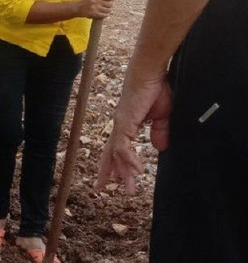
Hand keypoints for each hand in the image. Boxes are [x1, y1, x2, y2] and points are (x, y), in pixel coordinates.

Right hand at [76, 0, 116, 18]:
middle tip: (105, 5)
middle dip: (109, 5)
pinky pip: (105, 15)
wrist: (78, 8)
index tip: (109, 0)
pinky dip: (105, 15)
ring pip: (108, 10)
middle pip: (110, 4)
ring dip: (107, 10)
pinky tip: (101, 13)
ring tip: (102, 9)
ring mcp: (95, 8)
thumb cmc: (88, 1)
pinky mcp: (94, 14)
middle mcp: (95, 0)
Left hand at [96, 69, 171, 192]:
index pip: (115, 148)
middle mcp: (119, 126)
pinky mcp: (125, 123)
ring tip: (129, 188)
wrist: (151, 74)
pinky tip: (138, 171)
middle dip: (107, 172)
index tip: (110, 178)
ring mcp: (120, 125)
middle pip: (110, 154)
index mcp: (126, 124)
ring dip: (123, 172)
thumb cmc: (155, 90)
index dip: (112, 163)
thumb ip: (158, 132)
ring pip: (116, 154)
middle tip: (101, 188)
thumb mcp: (161, 117)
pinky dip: (129, 159)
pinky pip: (124, 146)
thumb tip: (158, 148)